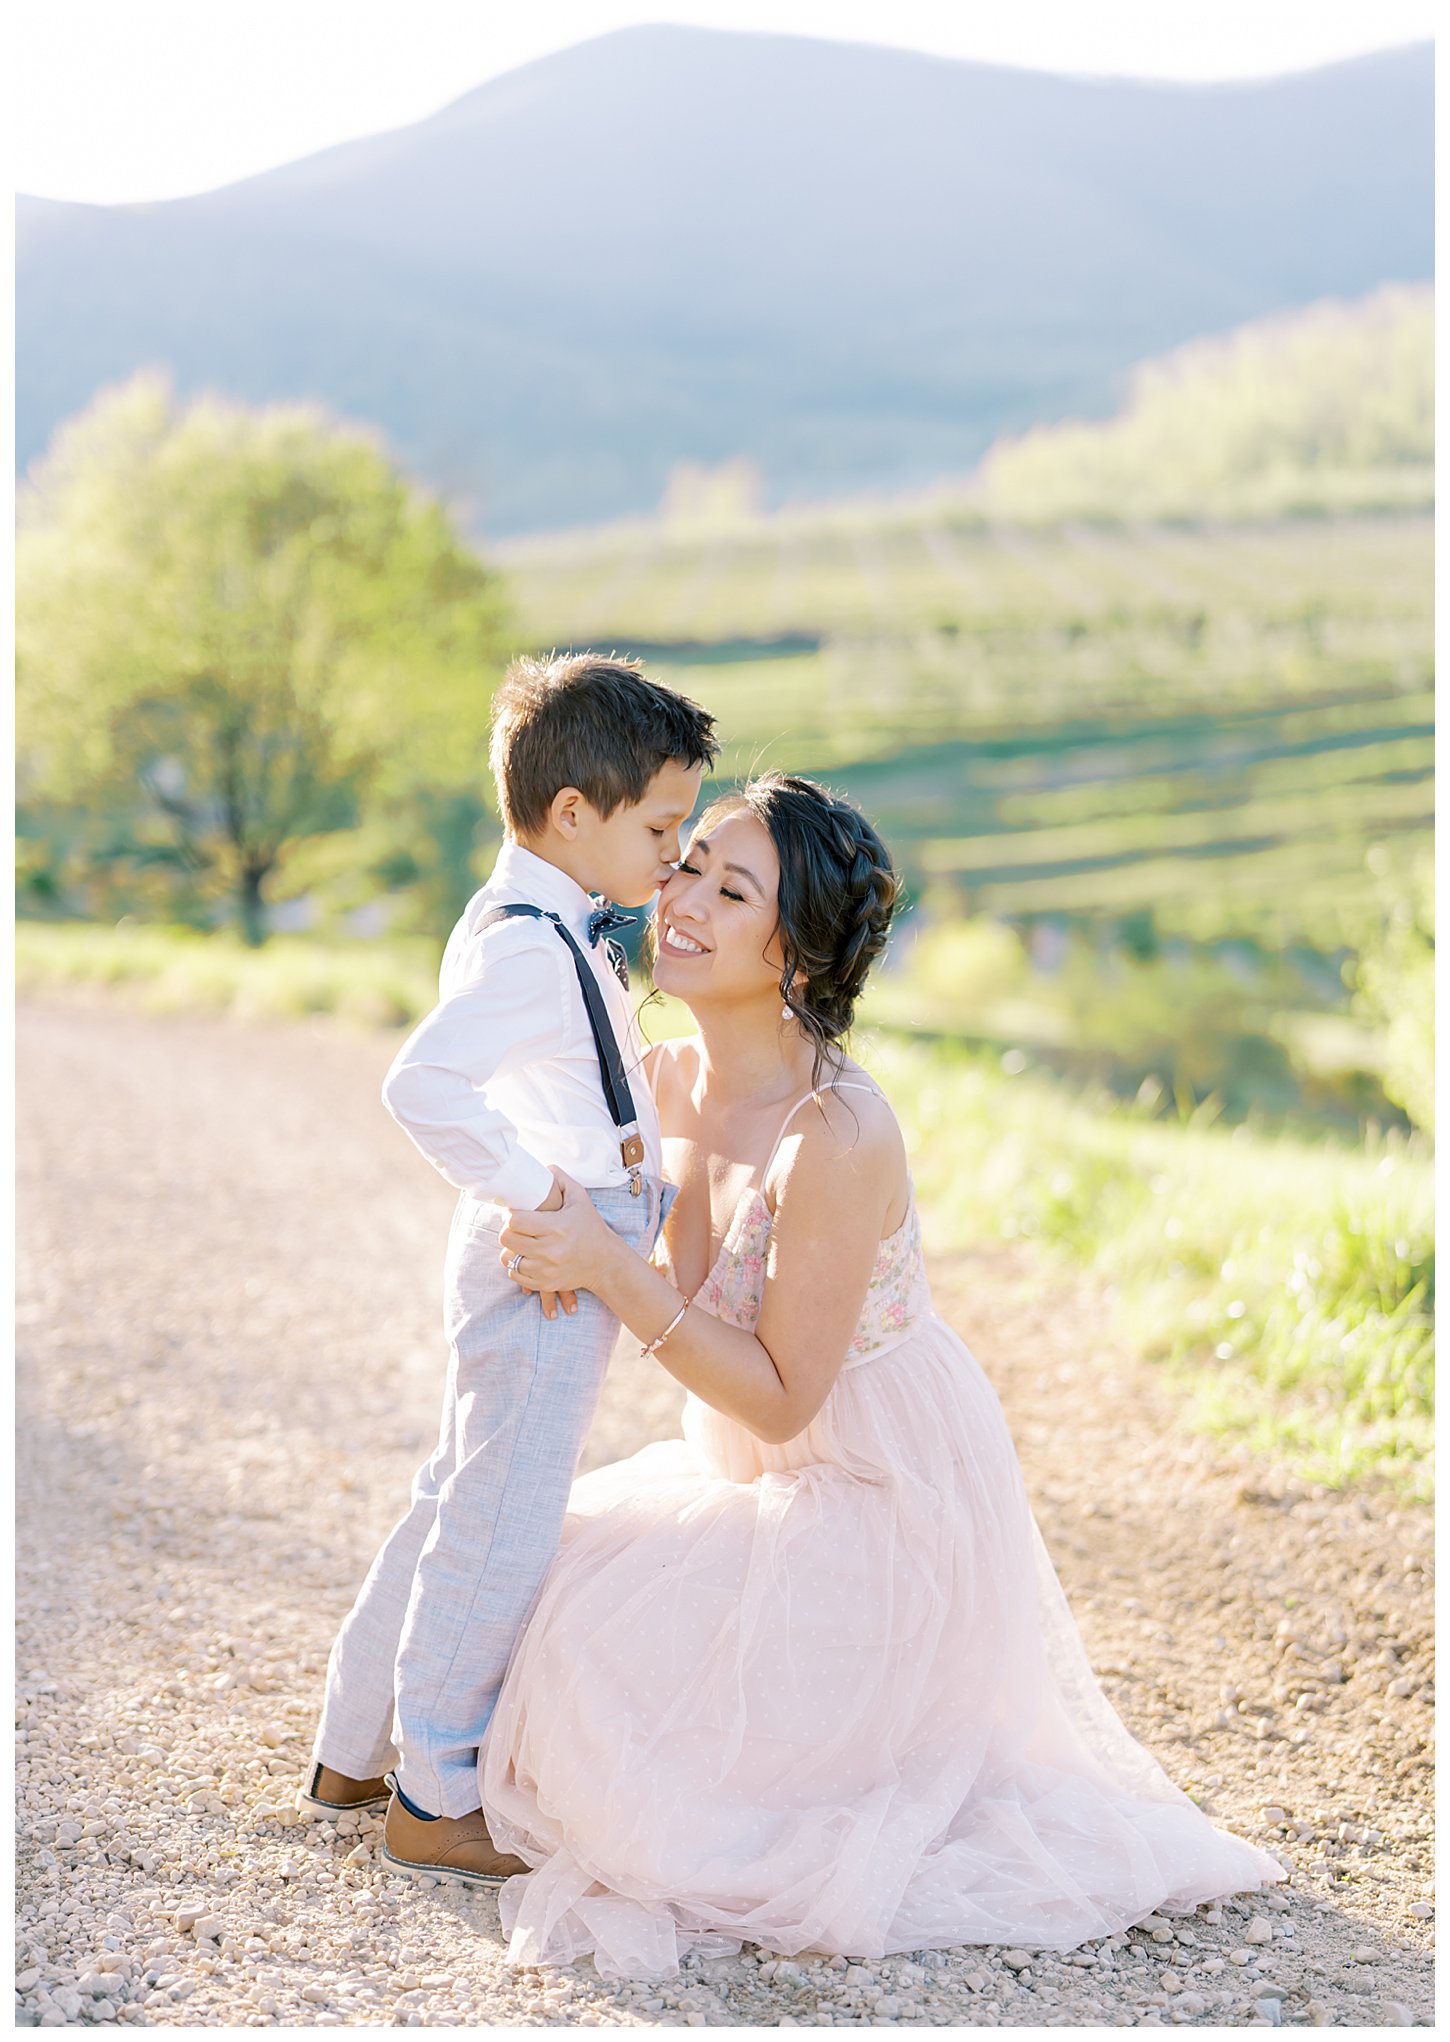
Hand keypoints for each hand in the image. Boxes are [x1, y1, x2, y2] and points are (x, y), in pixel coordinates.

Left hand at [501, 1170, 614, 1310]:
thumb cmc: (590, 1226)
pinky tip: (527, 1256)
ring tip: (522, 1241)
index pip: (515, 1220)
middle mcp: (549, 1250)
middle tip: (517, 1226)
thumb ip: (560, 1179)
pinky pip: (514, 1274)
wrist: (605, 1262)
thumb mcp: (580, 1197)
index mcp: (556, 1227)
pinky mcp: (544, 1283)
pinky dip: (516, 1265)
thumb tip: (542, 1168)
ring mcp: (545, 1270)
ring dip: (511, 1248)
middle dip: (508, 1229)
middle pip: (506, 1238)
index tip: (517, 1212)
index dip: (511, 1214)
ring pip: (507, 1257)